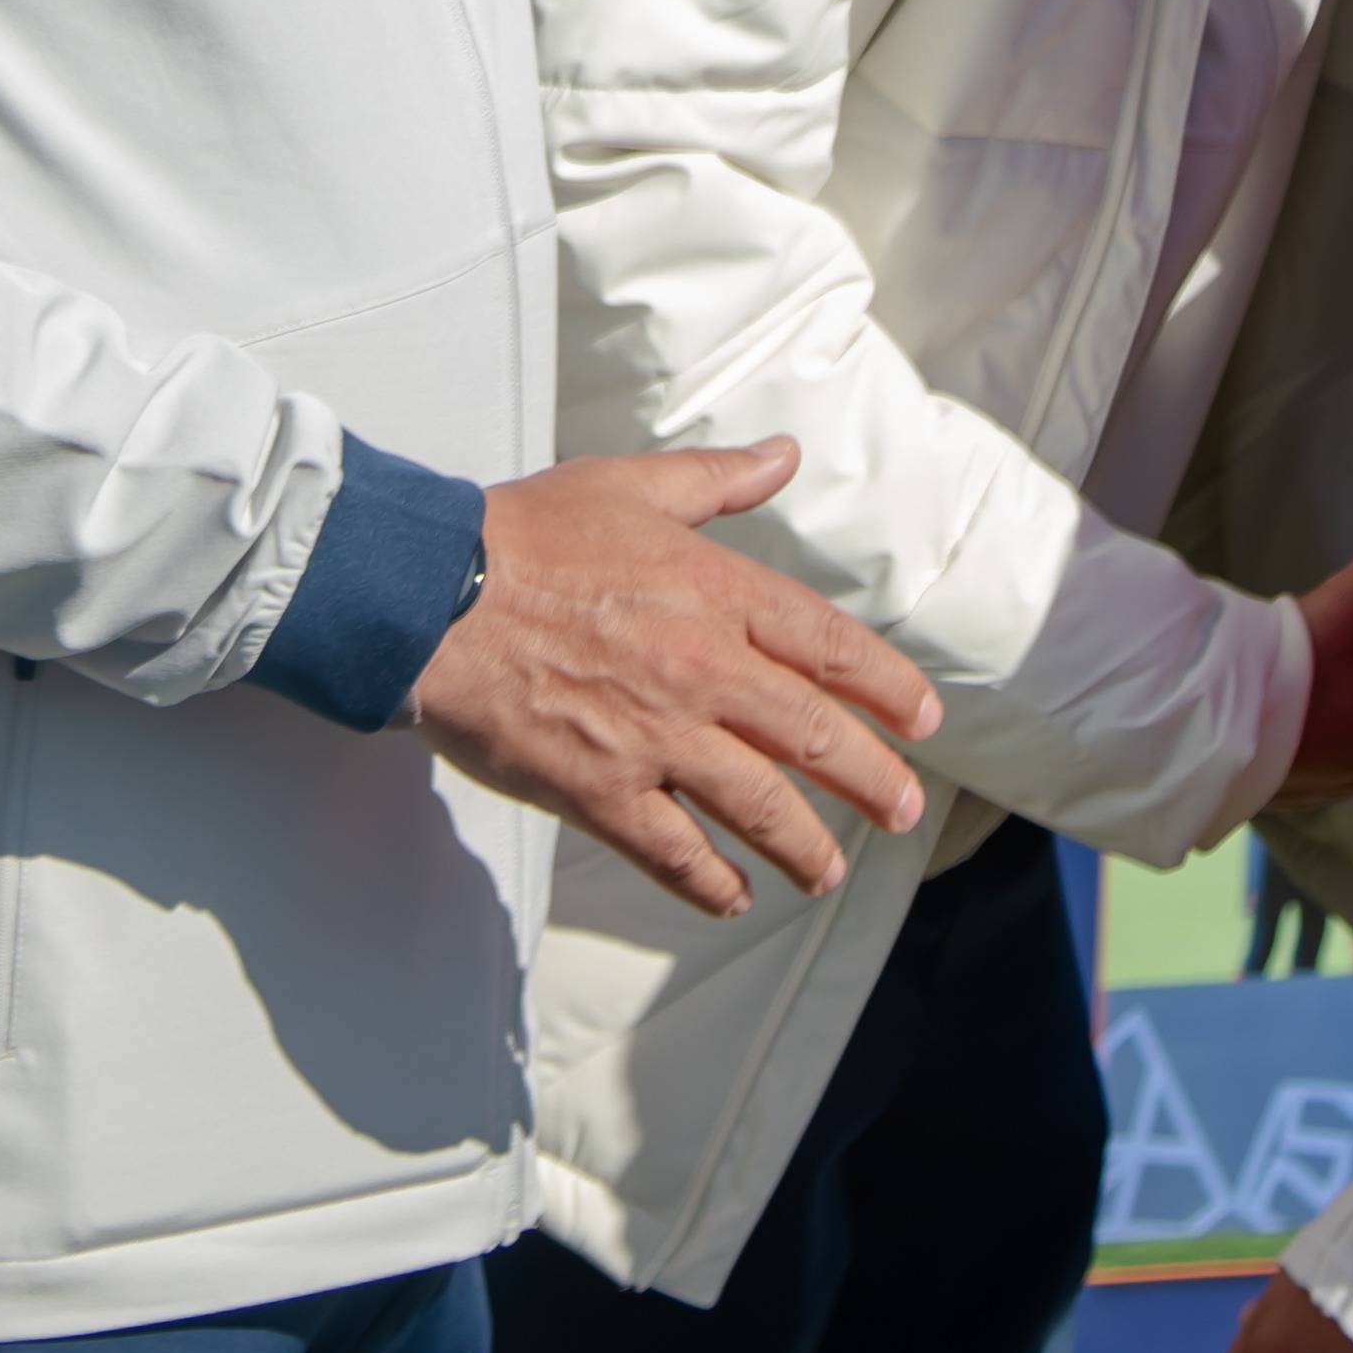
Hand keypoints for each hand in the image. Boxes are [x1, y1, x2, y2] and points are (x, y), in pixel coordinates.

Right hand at [407, 440, 938, 918]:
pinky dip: (712, 883)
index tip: (922, 720)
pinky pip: (675, 853)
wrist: (430, 596)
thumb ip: (715, 479)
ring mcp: (655, 738)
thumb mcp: (629, 486)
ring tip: (828, 871)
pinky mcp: (601, 791)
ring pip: (760, 807)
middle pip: (816, 738)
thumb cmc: (520, 535)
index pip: (831, 647)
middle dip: (873, 782)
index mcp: (716, 593)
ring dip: (806, 847)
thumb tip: (781, 455)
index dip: (887, 689)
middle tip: (903, 810)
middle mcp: (702, 670)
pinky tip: (733, 897)